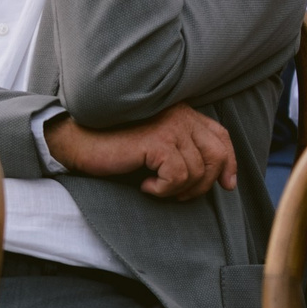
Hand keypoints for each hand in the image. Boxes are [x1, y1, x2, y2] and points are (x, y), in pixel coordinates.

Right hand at [45, 102, 237, 201]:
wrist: (77, 142)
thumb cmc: (113, 147)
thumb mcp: (155, 146)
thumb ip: (183, 150)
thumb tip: (219, 178)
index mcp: (182, 112)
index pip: (221, 136)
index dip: (229, 163)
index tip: (227, 185)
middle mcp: (180, 114)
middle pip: (217, 155)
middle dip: (204, 184)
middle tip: (179, 195)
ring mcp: (170, 126)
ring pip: (197, 171)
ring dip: (178, 190)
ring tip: (154, 188)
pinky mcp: (157, 141)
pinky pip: (178, 177)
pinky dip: (163, 190)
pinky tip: (144, 186)